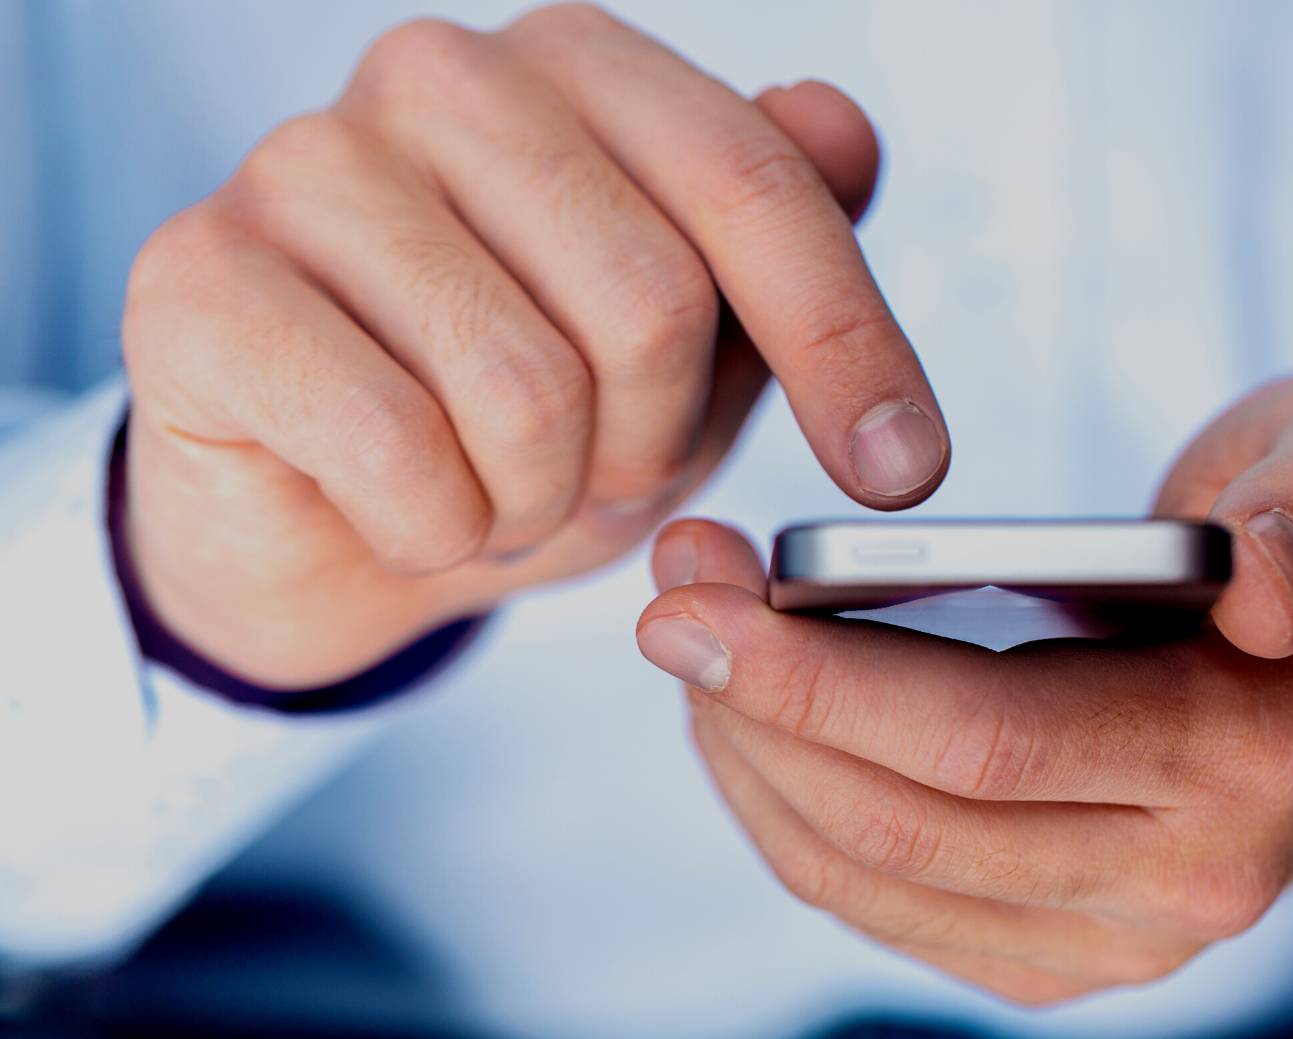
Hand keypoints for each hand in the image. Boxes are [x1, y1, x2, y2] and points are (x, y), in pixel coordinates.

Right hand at [122, 3, 948, 687]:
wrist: (340, 522)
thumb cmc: (532, 416)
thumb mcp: (700, 342)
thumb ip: (778, 230)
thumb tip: (842, 128)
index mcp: (577, 65)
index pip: (755, 182)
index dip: (849, 344)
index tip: (906, 475)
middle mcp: (440, 76)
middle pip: (649, 297)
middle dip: (652, 443)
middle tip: (597, 471)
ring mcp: (305, 163)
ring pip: (524, 385)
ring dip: (541, 495)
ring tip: (501, 487)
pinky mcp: (196, 277)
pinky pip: (393, 445)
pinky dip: (437, 529)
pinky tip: (411, 514)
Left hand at [636, 375, 1292, 1003]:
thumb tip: (1263, 582)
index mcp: (1256, 752)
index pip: (990, 743)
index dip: (818, 676)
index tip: (695, 591)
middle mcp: (1190, 880)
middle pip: (907, 822)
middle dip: (753, 709)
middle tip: (666, 593)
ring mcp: (1127, 940)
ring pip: (877, 880)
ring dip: (752, 762)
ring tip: (694, 639)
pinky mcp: (1072, 958)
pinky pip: (892, 908)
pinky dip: (794, 817)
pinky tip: (756, 721)